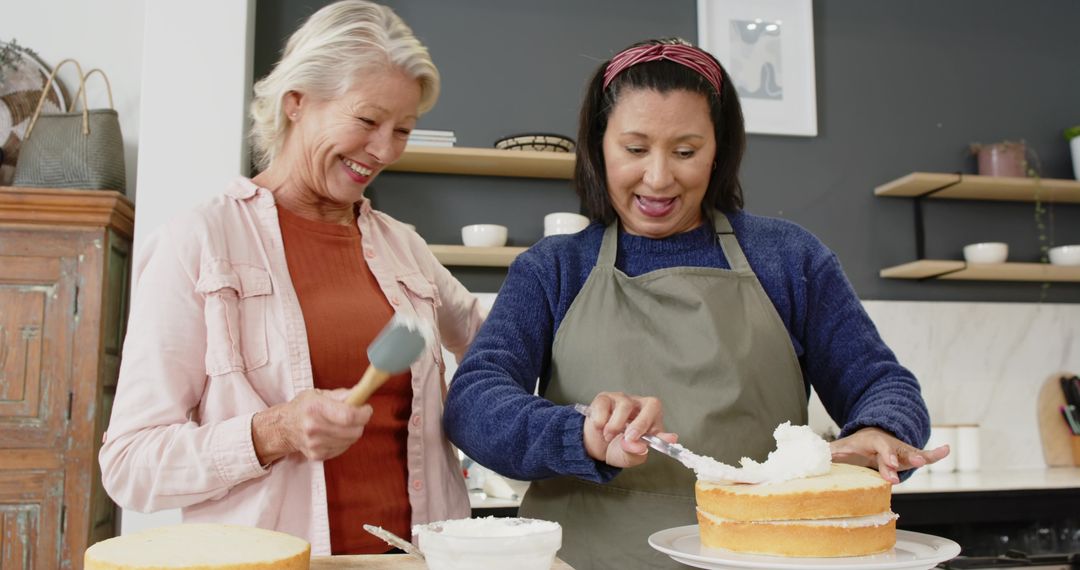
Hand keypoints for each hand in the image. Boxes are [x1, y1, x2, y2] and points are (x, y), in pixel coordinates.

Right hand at [252, 388, 372, 463]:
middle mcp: (313, 427)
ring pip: (350, 440)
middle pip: (353, 431)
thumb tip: (361, 393)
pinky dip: (344, 441)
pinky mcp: (317, 455)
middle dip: (361, 422)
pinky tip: (335, 433)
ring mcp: (315, 444)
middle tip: (357, 415)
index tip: (366, 409)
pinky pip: (343, 448)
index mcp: (315, 408)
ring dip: (352, 431)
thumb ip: (342, 395)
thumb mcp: (319, 394)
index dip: (363, 414)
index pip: (348, 416)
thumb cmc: (304, 407)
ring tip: (343, 424)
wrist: (284, 428)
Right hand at [581, 392, 675, 467]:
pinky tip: (600, 427)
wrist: (593, 445)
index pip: (663, 423)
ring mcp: (623, 400)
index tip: (670, 439)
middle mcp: (640, 407)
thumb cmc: (616, 447)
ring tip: (608, 436)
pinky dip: (600, 420)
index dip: (665, 432)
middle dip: (641, 423)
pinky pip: (604, 405)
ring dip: (615, 426)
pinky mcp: (604, 398)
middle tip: (629, 438)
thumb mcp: (627, 456)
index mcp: (651, 421)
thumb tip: (640, 447)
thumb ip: (634, 453)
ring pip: (625, 405)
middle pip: (651, 405)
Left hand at [830, 426, 949, 483]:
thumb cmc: (854, 447)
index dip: (886, 458)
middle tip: (911, 466)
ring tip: (934, 457)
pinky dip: (936, 454)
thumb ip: (829, 453)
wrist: (869, 435)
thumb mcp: (840, 448)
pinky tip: (946, 450)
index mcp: (871, 441)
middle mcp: (889, 443)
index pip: (880, 448)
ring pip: (912, 452)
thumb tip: (812, 457)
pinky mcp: (909, 456)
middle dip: (903, 459)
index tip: (891, 468)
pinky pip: (924, 455)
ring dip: (922, 456)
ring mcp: (901, 449)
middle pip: (898, 452)